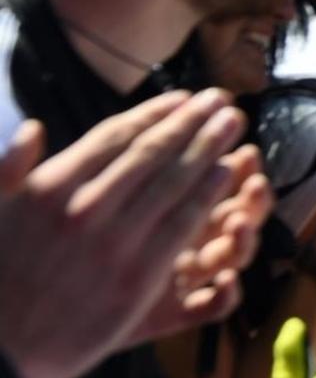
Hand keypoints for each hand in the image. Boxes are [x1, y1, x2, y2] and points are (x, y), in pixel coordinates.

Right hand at [0, 90, 249, 377]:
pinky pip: (181, 226)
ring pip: (173, 184)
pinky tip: (227, 174)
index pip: (113, 137)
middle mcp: (84, 209)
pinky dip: (207, 196)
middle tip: (220, 100)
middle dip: (192, 122)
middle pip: (152, 153)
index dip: (153, 113)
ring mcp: (113, 245)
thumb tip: (32, 128)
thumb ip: (11, 169)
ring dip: (208, 149)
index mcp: (50, 188)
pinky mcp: (137, 279)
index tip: (182, 98)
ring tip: (231, 125)